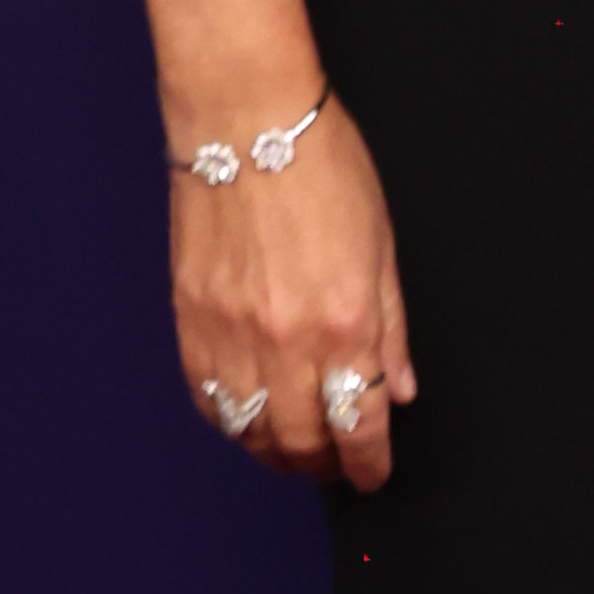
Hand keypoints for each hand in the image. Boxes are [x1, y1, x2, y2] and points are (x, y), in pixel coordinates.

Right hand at [168, 89, 415, 485]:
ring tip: (292, 453)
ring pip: (251, 430)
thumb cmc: (319, 164)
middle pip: (305, 439)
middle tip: (333, 469)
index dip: (370, 462)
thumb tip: (401, 386)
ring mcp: (232, 334)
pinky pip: (208, 397)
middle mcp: (287, 340)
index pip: (362, 422)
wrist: (244, 119)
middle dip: (324, 466)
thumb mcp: (382, 245)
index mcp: (346, 322)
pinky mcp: (191, 320)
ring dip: (275, 452)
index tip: (373, 474)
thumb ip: (392, 326)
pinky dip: (230, 421)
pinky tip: (246, 418)